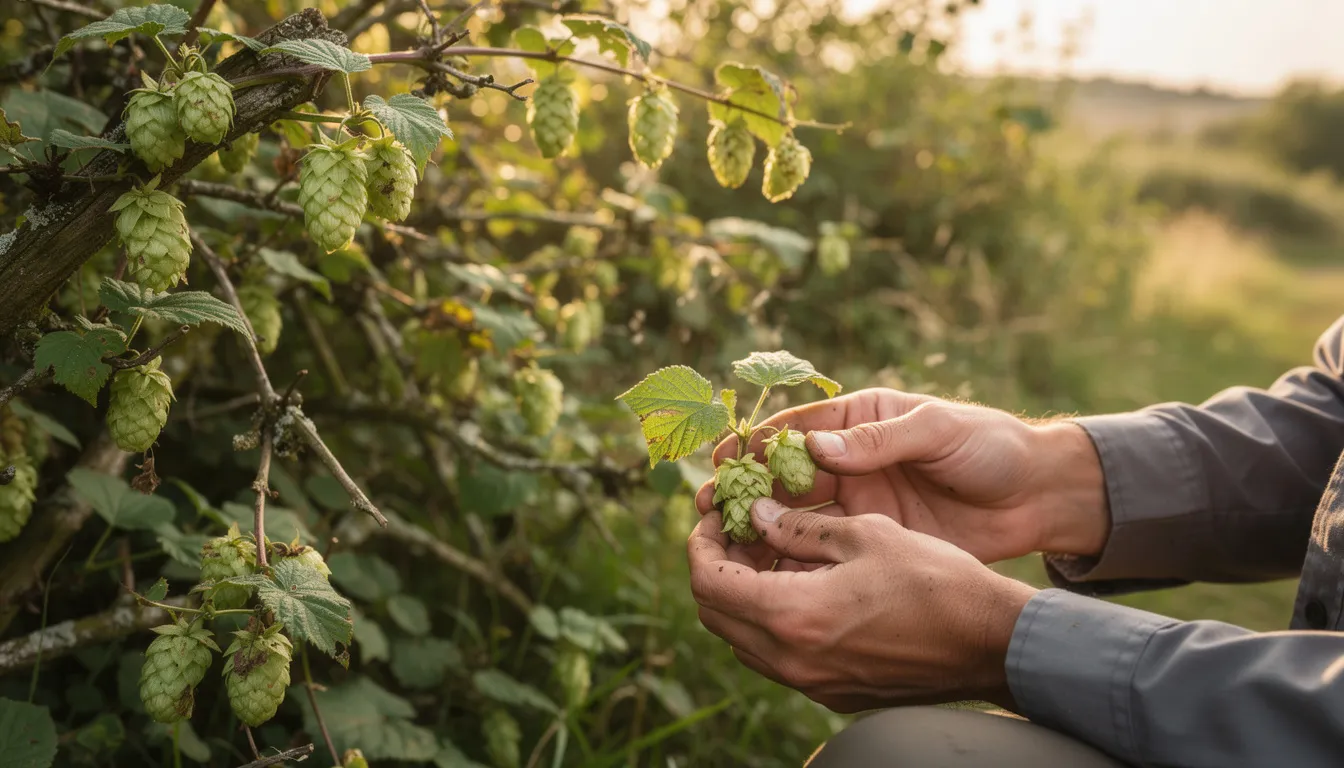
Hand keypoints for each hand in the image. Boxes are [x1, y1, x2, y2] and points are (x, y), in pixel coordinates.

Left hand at [688, 497, 1037, 711]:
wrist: (990, 642)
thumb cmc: (934, 580)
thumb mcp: (865, 534)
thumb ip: (800, 528)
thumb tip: (758, 516)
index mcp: (791, 615)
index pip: (708, 582)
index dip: (701, 544)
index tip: (715, 516)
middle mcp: (792, 660)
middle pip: (715, 615)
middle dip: (717, 567)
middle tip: (738, 531)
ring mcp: (812, 682)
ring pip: (744, 640)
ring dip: (743, 596)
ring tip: (770, 554)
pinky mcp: (834, 693)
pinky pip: (779, 657)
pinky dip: (773, 620)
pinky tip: (802, 586)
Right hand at [695, 388, 1107, 565]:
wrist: (1038, 497)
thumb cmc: (992, 447)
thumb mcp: (938, 431)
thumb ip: (881, 441)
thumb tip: (817, 448)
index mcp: (859, 422)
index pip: (795, 427)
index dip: (755, 441)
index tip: (722, 456)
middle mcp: (849, 461)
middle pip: (782, 474)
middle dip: (745, 487)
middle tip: (711, 505)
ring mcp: (858, 504)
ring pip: (795, 515)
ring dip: (760, 526)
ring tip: (726, 541)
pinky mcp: (872, 540)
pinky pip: (822, 549)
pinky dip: (792, 558)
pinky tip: (767, 572)